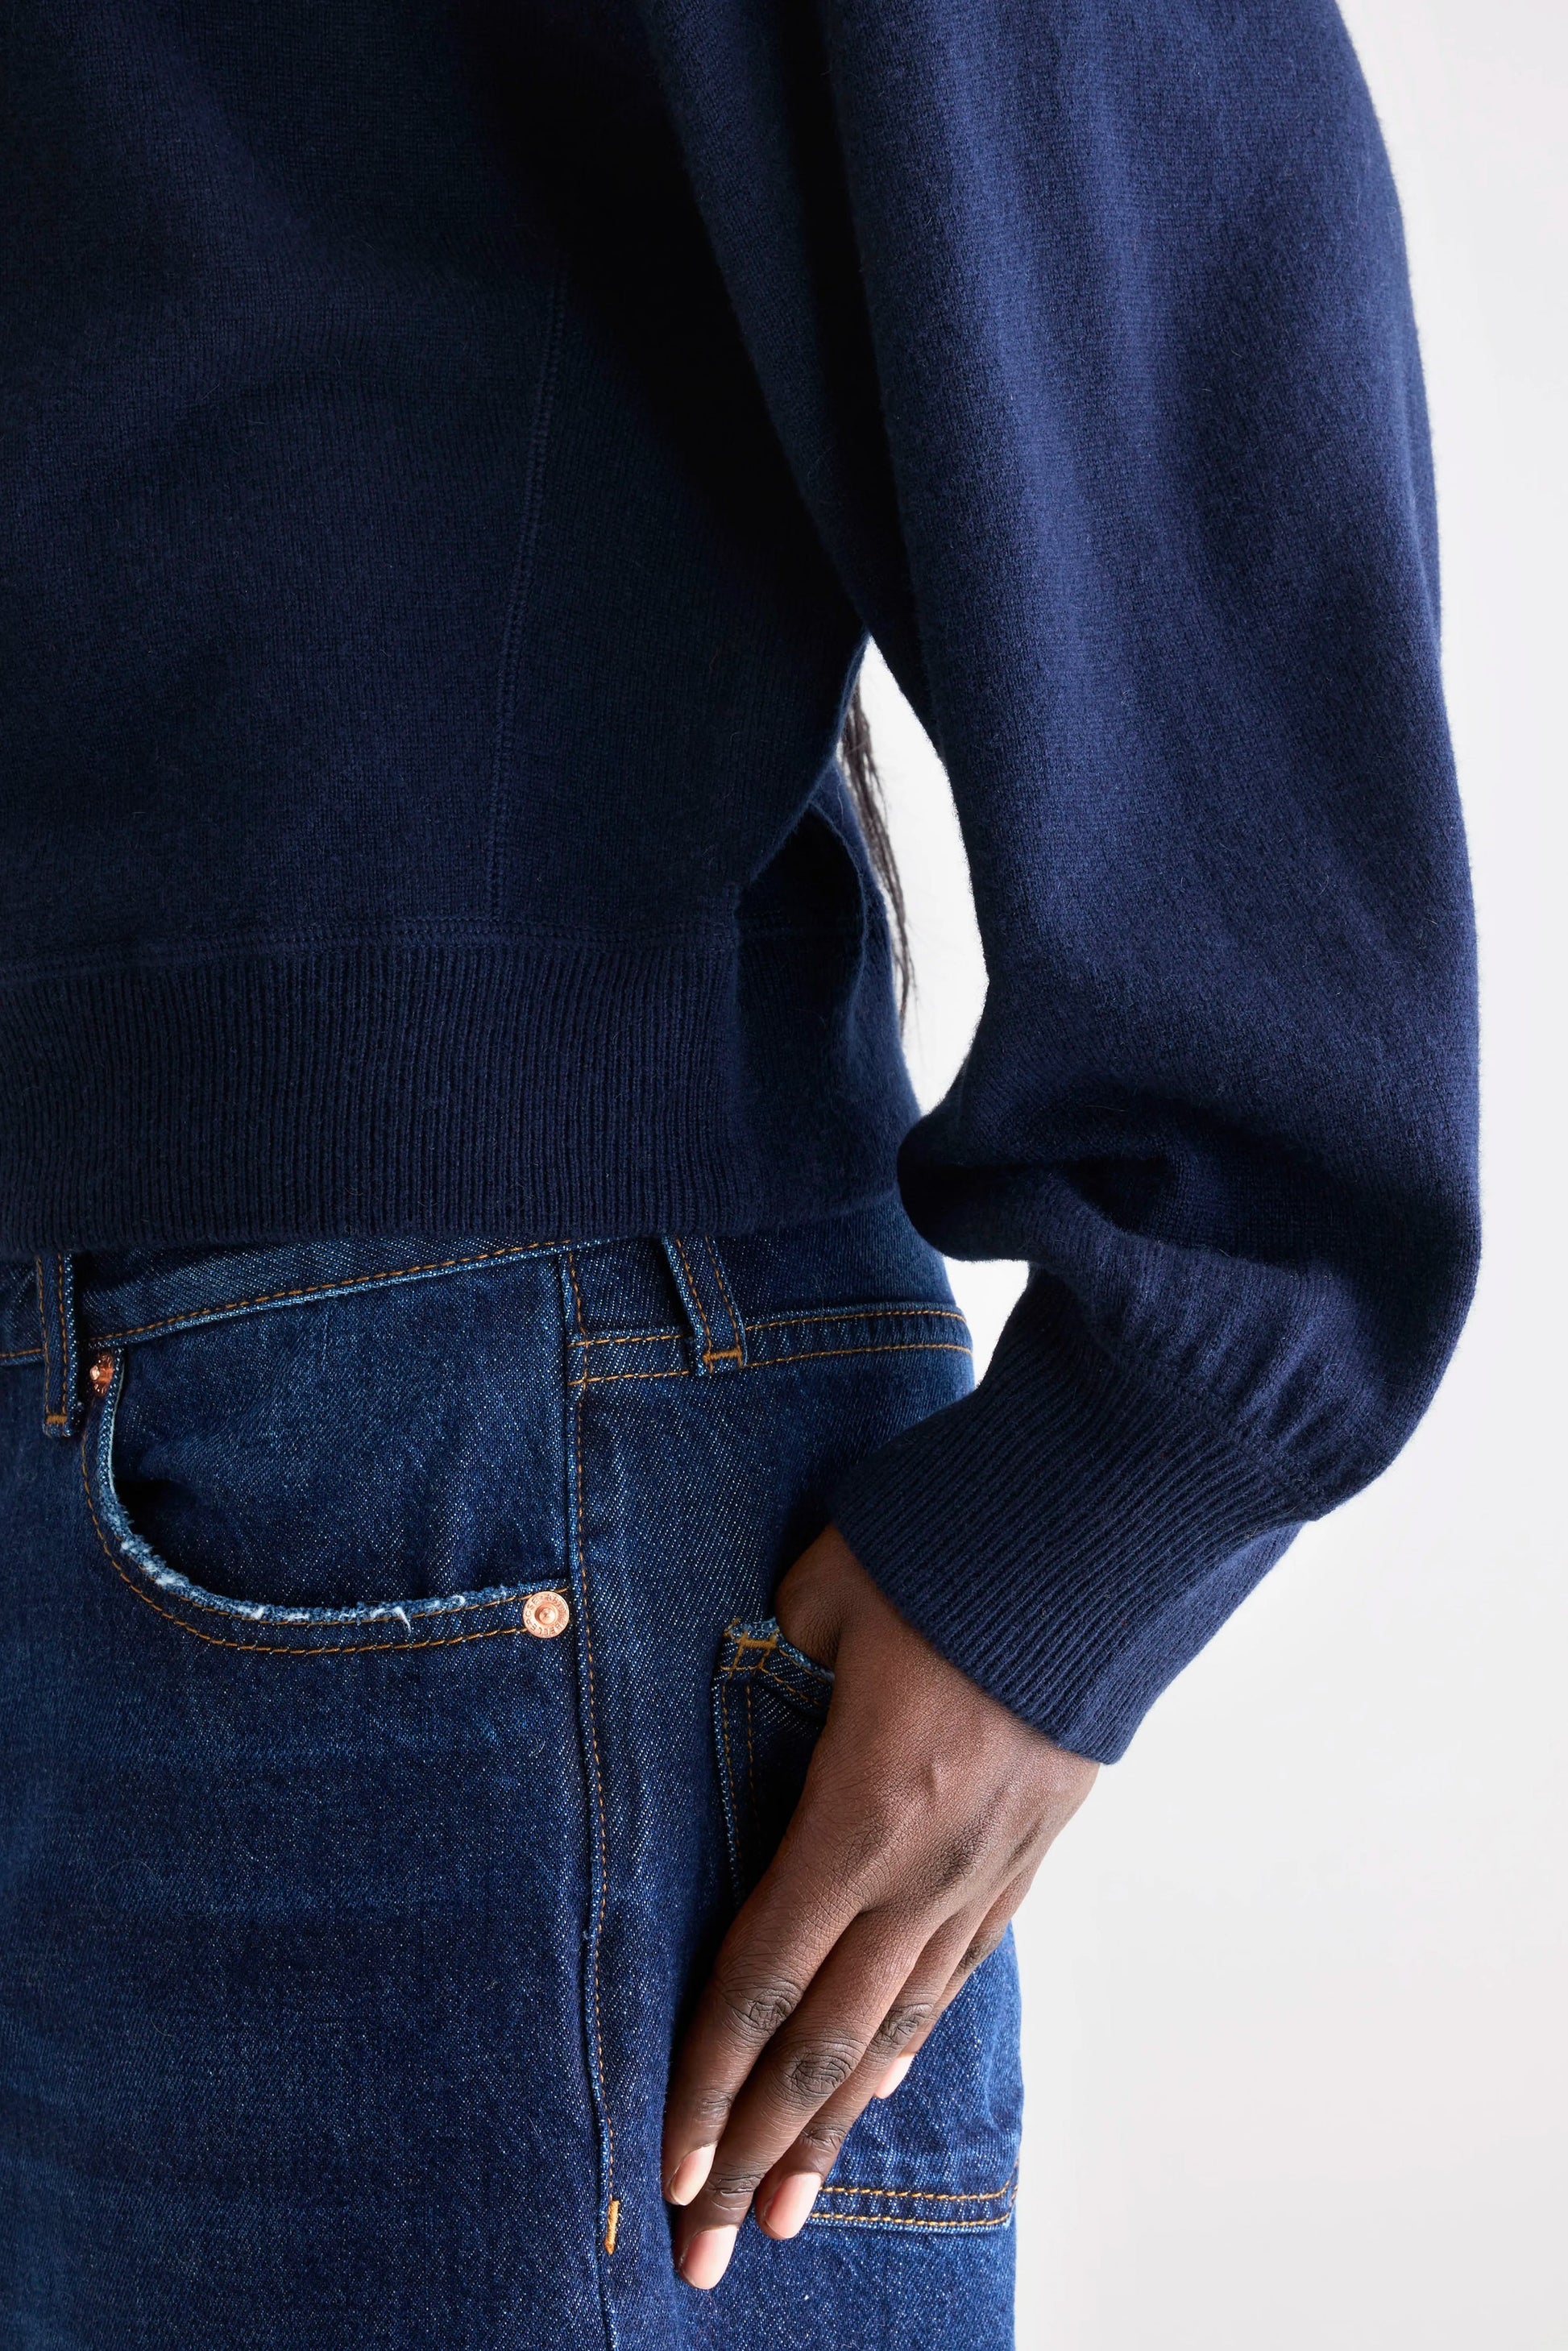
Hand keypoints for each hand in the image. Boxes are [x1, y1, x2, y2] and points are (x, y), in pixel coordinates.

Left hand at [662, 1525, 1097, 2288]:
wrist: (1112, 1531)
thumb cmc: (955, 1546)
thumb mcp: (824, 1591)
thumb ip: (765, 1663)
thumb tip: (733, 1696)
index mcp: (863, 1808)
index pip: (763, 1972)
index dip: (707, 2076)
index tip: (668, 2163)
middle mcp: (926, 1866)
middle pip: (824, 2038)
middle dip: (757, 2149)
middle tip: (707, 2243)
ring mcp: (988, 1868)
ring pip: (896, 2026)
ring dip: (832, 2126)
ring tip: (786, 2207)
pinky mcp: (1032, 1850)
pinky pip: (957, 1972)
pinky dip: (907, 2043)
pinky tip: (873, 2088)